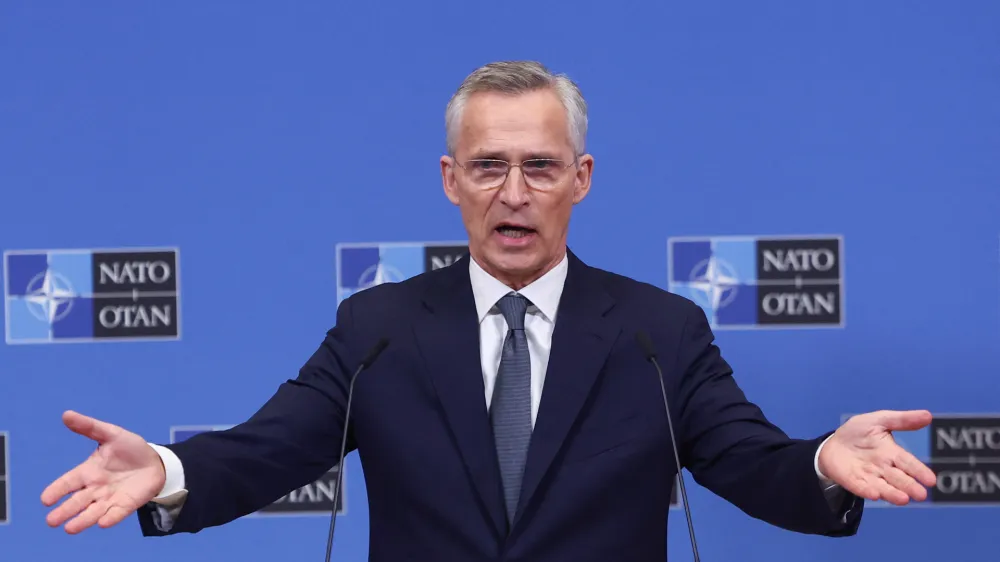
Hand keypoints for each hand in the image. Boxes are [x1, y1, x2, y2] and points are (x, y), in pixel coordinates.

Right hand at [41, 410, 166, 533]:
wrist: (156, 462)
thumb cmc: (130, 449)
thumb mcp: (111, 434)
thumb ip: (89, 427)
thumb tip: (66, 414)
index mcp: (88, 472)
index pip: (68, 482)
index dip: (56, 490)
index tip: (45, 499)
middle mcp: (95, 488)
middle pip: (76, 502)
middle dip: (64, 511)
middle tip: (51, 521)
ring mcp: (110, 498)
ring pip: (92, 512)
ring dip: (82, 521)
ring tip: (70, 528)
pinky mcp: (126, 505)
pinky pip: (116, 514)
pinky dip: (109, 518)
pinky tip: (102, 523)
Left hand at [818, 409, 936, 505]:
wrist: (832, 443)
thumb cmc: (859, 432)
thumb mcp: (879, 420)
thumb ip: (901, 420)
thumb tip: (928, 415)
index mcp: (892, 453)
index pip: (908, 463)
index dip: (919, 471)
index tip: (931, 480)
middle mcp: (883, 468)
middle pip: (899, 479)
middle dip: (910, 486)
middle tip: (921, 495)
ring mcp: (868, 476)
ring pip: (883, 487)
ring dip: (893, 494)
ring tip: (903, 499)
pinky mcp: (852, 481)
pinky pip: (860, 487)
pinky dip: (867, 491)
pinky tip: (874, 495)